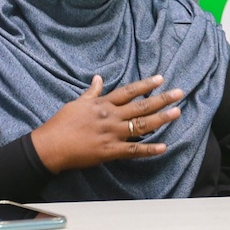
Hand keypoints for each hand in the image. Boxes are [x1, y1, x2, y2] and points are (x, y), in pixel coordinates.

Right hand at [30, 74, 183, 173]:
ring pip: (141, 125)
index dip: (146, 85)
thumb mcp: (76, 103)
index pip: (129, 91)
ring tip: (177, 113)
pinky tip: (163, 147)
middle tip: (179, 93)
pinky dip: (149, 149)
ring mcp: (112, 134)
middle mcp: (111, 117)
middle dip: (162, 99)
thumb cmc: (61, 123)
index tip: (161, 79)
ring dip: (161, 119)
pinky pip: (133, 150)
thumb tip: (98, 78)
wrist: (50, 146)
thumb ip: (92, 92)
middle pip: (141, 106)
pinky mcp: (110, 151)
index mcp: (103, 104)